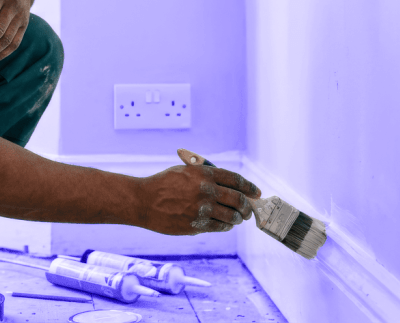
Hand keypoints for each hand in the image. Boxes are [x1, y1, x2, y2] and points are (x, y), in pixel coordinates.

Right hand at [137, 148, 260, 235]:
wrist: (142, 201)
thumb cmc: (163, 184)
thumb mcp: (183, 171)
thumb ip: (205, 175)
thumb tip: (229, 186)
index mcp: (204, 174)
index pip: (236, 180)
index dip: (250, 187)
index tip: (256, 193)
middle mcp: (206, 190)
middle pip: (238, 199)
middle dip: (247, 206)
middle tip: (247, 210)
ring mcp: (201, 209)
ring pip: (232, 216)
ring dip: (237, 219)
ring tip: (235, 219)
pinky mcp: (196, 225)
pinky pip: (219, 228)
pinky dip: (225, 227)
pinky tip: (223, 225)